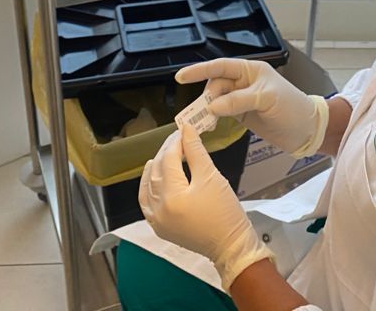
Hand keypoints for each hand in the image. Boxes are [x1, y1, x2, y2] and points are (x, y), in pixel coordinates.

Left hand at [139, 124, 272, 289]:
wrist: (230, 245)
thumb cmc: (225, 211)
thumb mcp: (212, 177)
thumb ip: (196, 151)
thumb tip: (187, 129)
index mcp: (173, 196)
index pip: (169, 160)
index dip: (176, 142)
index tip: (184, 129)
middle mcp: (159, 209)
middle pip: (157, 171)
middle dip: (167, 151)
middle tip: (178, 137)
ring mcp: (156, 220)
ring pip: (148, 186)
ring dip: (155, 167)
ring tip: (165, 153)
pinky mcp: (159, 227)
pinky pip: (146, 203)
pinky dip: (147, 187)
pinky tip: (152, 176)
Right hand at [175, 58, 328, 157]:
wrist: (307, 130)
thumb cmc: (292, 108)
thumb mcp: (267, 100)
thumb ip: (239, 101)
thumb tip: (212, 106)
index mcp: (251, 71)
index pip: (221, 66)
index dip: (200, 70)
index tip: (180, 76)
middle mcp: (244, 82)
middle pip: (215, 85)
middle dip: (206, 98)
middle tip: (202, 114)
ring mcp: (241, 99)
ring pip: (216, 100)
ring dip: (208, 110)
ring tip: (206, 123)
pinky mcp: (241, 115)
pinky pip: (221, 113)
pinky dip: (213, 119)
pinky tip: (210, 126)